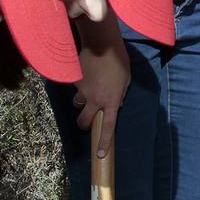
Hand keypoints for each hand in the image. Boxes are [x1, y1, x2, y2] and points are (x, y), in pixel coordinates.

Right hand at [72, 29, 129, 157]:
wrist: (102, 45)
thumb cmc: (119, 61)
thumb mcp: (125, 80)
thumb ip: (120, 95)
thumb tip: (116, 105)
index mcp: (112, 101)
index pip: (108, 127)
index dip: (104, 142)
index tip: (100, 155)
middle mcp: (95, 100)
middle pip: (83, 121)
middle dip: (84, 123)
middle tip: (86, 119)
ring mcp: (83, 92)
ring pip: (78, 104)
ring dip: (82, 100)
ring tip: (90, 87)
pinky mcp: (74, 82)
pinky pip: (76, 88)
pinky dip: (80, 84)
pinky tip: (86, 73)